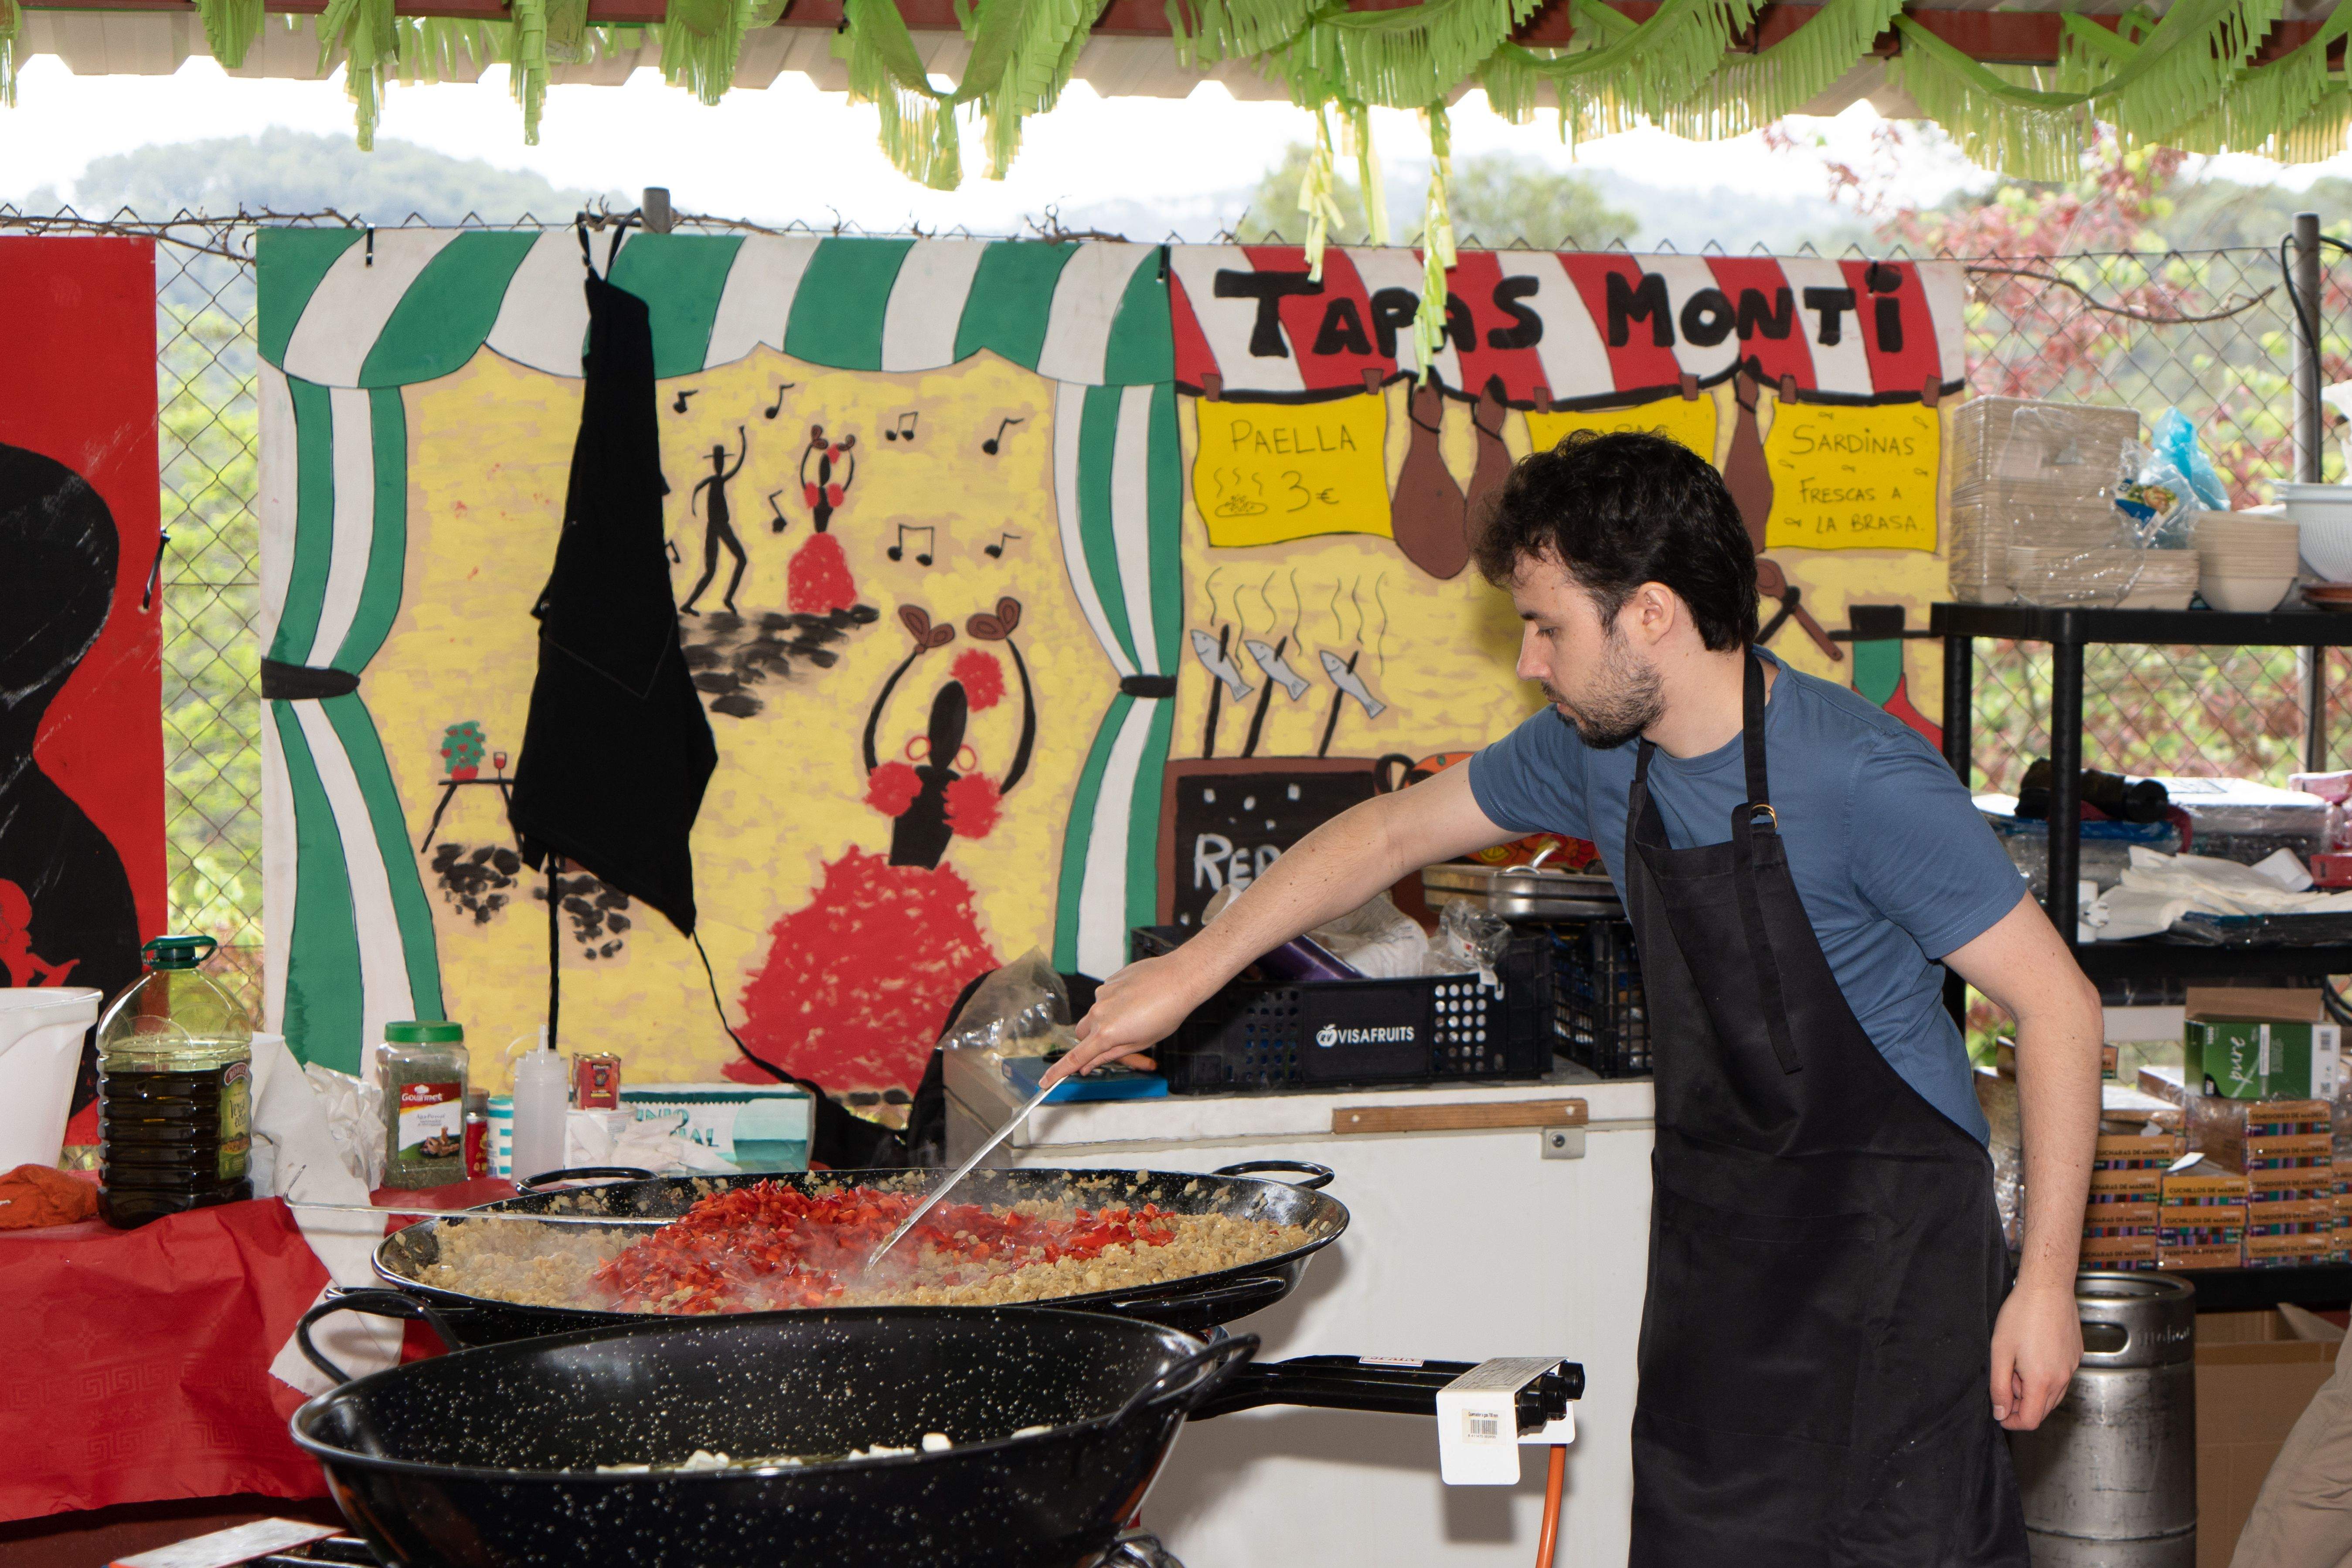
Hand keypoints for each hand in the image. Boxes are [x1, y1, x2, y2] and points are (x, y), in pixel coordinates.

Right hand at [1045, 954, 1213, 1083]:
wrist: (1180, 978)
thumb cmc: (1167, 1014)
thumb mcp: (1141, 1042)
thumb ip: (1111, 1054)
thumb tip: (1088, 1065)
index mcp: (1107, 1034)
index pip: (1077, 1057)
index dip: (1059, 1072)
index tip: (1045, 1082)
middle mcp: (1099, 1013)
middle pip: (1083, 1035)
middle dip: (1093, 1043)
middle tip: (1121, 1048)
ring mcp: (1103, 994)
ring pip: (1095, 1015)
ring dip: (1108, 1023)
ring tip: (1139, 1020)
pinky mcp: (1110, 980)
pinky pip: (1106, 998)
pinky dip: (1117, 1005)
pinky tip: (1139, 1002)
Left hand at [1989, 1278, 2080, 1429]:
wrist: (2048, 1288)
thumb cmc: (2021, 1315)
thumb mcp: (2000, 1352)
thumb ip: (1999, 1387)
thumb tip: (2000, 1413)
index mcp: (2043, 1381)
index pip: (2030, 1420)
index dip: (2011, 1421)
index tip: (1999, 1411)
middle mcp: (2063, 1378)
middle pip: (2042, 1409)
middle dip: (2020, 1402)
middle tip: (2006, 1376)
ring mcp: (2072, 1367)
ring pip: (2052, 1395)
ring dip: (2033, 1389)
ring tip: (2018, 1362)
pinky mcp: (2076, 1356)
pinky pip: (2061, 1377)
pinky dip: (2045, 1376)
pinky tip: (2032, 1352)